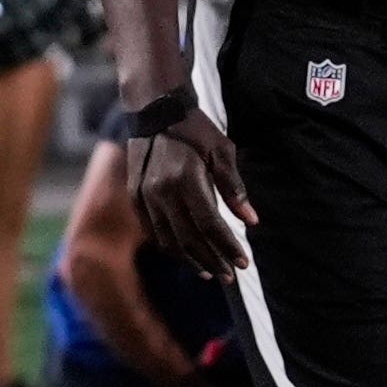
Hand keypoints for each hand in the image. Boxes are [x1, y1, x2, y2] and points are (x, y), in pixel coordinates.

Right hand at [123, 106, 250, 279]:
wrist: (155, 111)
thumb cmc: (195, 130)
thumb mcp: (222, 151)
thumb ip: (235, 188)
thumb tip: (252, 222)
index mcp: (186, 179)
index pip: (210, 225)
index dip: (228, 247)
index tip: (244, 263)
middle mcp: (162, 192)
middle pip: (189, 239)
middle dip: (212, 261)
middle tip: (229, 276)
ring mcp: (144, 196)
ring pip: (168, 240)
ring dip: (190, 260)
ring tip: (209, 272)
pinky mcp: (134, 197)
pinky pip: (152, 231)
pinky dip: (170, 247)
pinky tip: (185, 255)